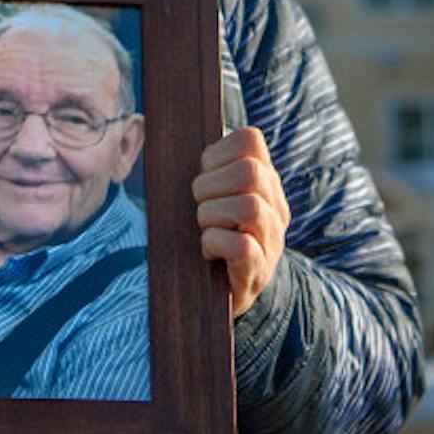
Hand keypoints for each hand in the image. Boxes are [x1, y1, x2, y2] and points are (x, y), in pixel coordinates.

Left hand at [193, 127, 290, 317]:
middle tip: (199, 206)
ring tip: (204, 229)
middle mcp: (276, 208)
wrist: (219, 298)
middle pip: (250, 172)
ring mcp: (271, 241)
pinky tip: (208, 251)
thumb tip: (157, 135)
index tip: (204, 175)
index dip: (217, 152)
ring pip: (248, 206)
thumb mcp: (212, 197)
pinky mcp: (258, 271)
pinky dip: (215, 243)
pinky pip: (240, 246)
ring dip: (211, 216)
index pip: (251, 139)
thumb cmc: (209, 238)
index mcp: (265, 182)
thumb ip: (207, 169)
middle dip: (210, 186)